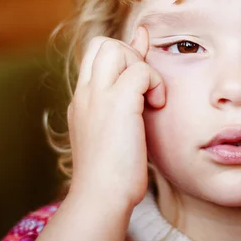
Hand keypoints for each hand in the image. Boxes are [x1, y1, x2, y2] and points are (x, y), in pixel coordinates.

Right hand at [67, 27, 165, 208]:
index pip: (96, 52)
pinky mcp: (117, 103)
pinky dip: (154, 83)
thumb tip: (135, 85)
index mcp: (83, 99)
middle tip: (142, 88)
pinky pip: (140, 70)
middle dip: (129, 55)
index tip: (142, 71)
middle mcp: (86, 93)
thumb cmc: (113, 170)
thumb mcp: (116, 127)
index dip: (122, 53)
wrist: (101, 197)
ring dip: (139, 65)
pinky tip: (156, 106)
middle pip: (102, 43)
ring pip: (114, 47)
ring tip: (147, 96)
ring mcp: (98, 96)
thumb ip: (125, 99)